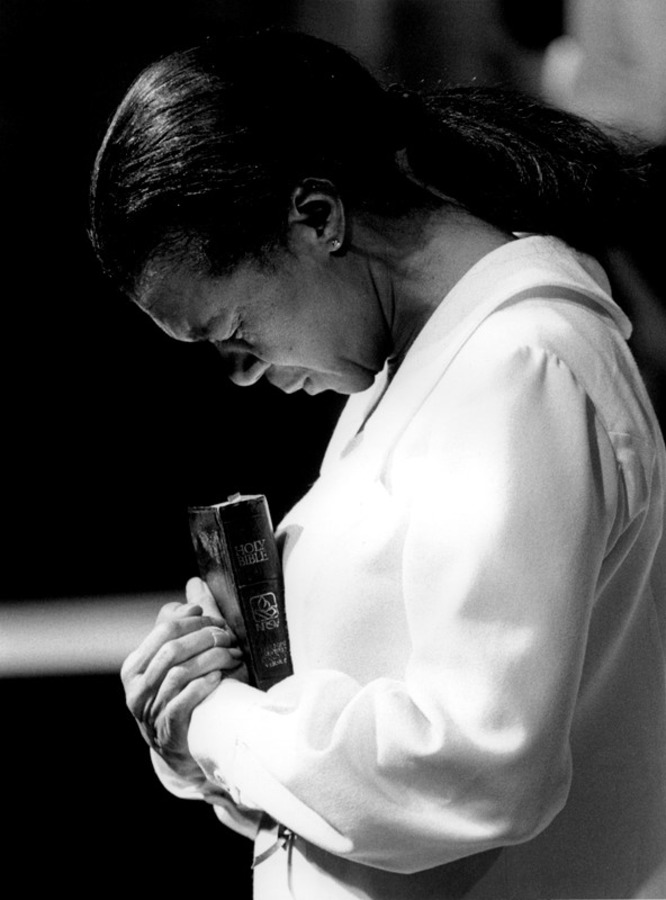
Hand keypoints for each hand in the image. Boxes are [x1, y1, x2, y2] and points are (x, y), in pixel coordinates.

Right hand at [121, 587, 242, 778]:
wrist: (179, 747)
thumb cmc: (179, 694)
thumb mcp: (175, 659)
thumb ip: (184, 622)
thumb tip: (195, 585)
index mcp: (134, 666)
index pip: (163, 629)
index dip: (194, 621)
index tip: (217, 620)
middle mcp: (135, 688)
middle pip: (172, 649)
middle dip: (206, 638)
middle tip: (231, 637)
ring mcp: (149, 711)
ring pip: (179, 673)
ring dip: (212, 659)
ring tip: (234, 655)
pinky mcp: (167, 730)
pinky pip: (184, 702)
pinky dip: (204, 686)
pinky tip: (221, 677)